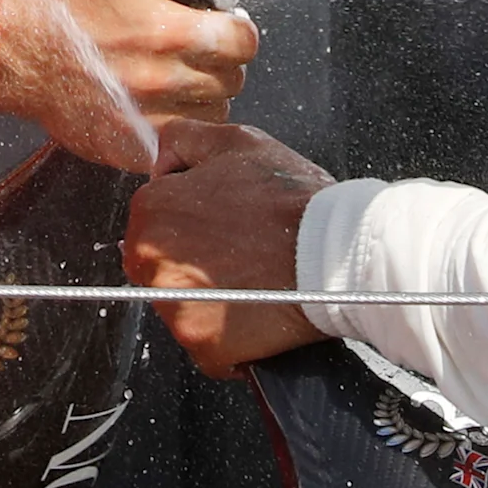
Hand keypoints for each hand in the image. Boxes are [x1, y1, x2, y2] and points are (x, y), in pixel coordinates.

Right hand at [0, 0, 258, 170]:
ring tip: (175, 74)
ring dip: (204, 94)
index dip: (238, 30)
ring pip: (214, 113)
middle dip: (221, 60)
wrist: (17, 50)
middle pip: (233, 79)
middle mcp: (163, 80)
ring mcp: (149, 119)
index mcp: (168, 31)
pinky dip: (180, 124)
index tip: (221, 26)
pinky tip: (157, 102)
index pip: (244, 42)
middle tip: (194, 48)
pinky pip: (183, 141)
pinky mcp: (133, 146)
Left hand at [122, 120, 333, 373]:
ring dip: (211, 301)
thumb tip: (161, 159)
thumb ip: (183, 139)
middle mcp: (151, 262)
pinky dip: (230, 339)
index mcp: (152, 211)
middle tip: (240, 256)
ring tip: (252, 283)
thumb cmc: (292, 200)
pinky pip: (207, 348)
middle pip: (161, 270)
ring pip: (182, 308)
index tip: (223, 228)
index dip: (193, 223)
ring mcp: (175, 307)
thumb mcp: (235, 142)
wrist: (336, 251)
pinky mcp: (202, 346)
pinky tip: (257, 314)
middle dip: (195, 265)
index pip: (154, 224)